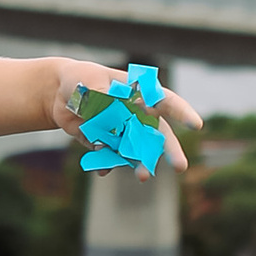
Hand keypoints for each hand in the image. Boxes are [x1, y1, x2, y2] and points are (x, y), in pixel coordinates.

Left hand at [49, 61, 202, 171]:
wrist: (59, 94)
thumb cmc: (80, 79)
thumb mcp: (89, 81)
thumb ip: (103, 99)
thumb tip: (111, 120)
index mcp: (140, 94)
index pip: (166, 101)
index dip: (182, 112)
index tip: (196, 125)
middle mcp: (136, 115)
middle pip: (158, 133)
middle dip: (169, 149)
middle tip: (181, 167)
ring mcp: (122, 132)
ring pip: (137, 151)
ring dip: (140, 164)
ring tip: (142, 177)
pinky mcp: (106, 145)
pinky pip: (111, 158)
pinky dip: (108, 164)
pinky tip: (102, 170)